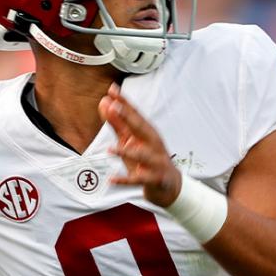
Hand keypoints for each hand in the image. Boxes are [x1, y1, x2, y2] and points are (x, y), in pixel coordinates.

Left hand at [99, 84, 180, 207]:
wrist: (170, 185)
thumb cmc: (147, 160)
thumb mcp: (131, 141)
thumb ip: (117, 123)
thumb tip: (105, 104)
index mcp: (147, 133)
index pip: (135, 115)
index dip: (124, 102)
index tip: (112, 89)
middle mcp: (153, 144)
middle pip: (141, 129)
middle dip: (128, 117)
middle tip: (114, 106)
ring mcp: (155, 162)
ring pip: (142, 155)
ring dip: (127, 152)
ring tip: (111, 149)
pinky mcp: (154, 179)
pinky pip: (138, 179)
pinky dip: (125, 180)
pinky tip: (112, 180)